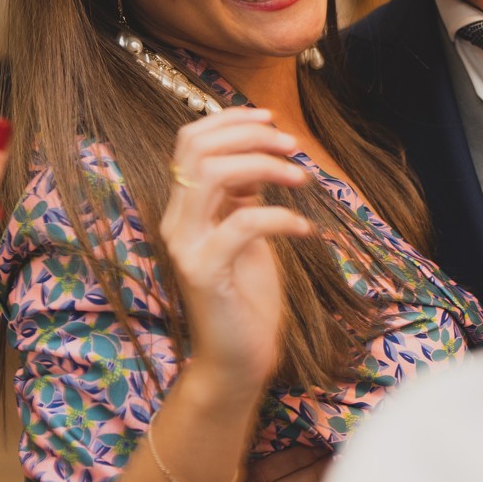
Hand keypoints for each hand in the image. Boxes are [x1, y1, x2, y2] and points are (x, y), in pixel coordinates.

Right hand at [156, 109, 312, 399]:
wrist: (236, 361)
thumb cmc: (246, 298)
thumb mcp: (245, 234)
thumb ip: (242, 196)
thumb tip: (259, 154)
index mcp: (183, 208)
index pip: (189, 141)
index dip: (229, 120)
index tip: (271, 120)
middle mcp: (175, 221)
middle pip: (198, 149)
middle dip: (250, 136)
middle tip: (294, 148)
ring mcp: (186, 247)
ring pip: (210, 175)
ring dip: (263, 166)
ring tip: (302, 179)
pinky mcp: (205, 273)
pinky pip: (242, 223)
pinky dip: (281, 217)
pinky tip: (307, 230)